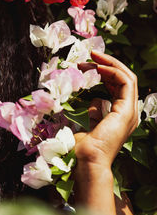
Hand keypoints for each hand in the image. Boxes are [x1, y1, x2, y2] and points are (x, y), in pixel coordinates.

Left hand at [75, 51, 137, 168]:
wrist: (87, 160)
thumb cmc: (84, 148)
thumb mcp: (89, 125)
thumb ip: (95, 113)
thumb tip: (95, 101)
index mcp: (120, 114)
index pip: (117, 86)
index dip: (104, 72)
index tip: (87, 64)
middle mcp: (128, 112)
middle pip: (124, 79)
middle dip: (107, 64)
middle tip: (91, 55)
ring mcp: (130, 111)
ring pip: (128, 77)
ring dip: (110, 64)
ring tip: (93, 56)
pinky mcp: (127, 110)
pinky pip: (126, 82)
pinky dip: (113, 71)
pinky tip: (98, 68)